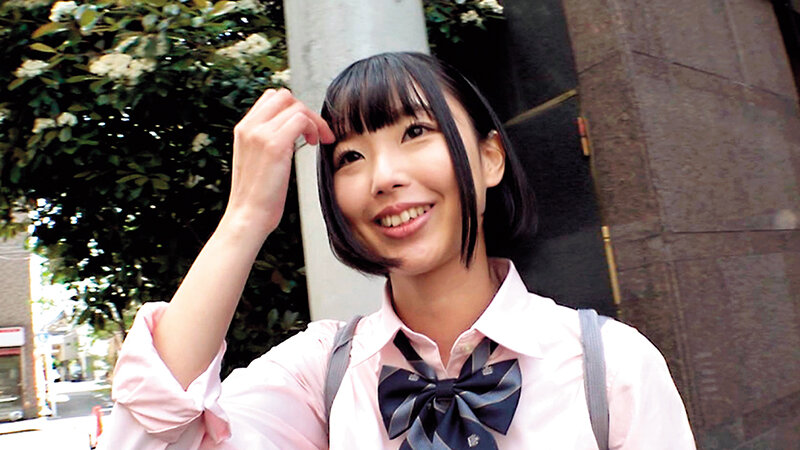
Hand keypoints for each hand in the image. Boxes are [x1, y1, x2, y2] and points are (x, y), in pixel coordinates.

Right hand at [223, 89, 334, 238]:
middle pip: (283, 96)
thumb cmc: (257, 196)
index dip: (293, 109)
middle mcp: (249, 127)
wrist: (248, 216)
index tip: (305, 128)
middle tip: (316, 133)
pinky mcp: (274, 145)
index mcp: (243, 129)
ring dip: (313, 120)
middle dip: (305, 110)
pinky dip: (314, 128)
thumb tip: (290, 131)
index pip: (271, 99)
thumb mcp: (257, 160)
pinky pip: (300, 119)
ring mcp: (260, 134)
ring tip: (317, 140)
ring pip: (295, 106)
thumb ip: (267, 141)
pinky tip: (314, 144)